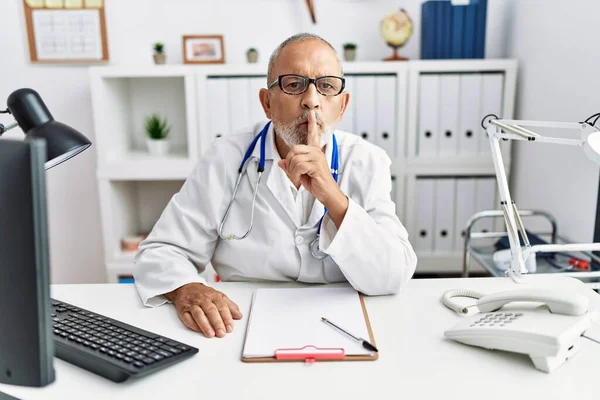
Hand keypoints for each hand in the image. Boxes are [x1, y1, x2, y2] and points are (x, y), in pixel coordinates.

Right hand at [165, 283, 241, 337]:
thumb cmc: (203, 293)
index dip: (227, 318)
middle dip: (217, 323)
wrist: (186, 287)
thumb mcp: (218, 296)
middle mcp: (203, 300)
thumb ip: (229, 306)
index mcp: (214, 296)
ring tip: (211, 334)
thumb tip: (239, 315)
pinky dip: (193, 325)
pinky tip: (199, 330)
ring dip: (205, 325)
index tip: (230, 327)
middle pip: (211, 311)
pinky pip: (187, 318)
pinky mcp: (183, 310)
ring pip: (199, 314)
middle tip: (222, 333)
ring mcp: (192, 304)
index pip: (222, 306)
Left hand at [278, 110, 348, 225]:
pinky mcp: (316, 165)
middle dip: (289, 163)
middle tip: (294, 174)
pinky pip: (298, 166)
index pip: (313, 135)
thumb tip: (280, 163)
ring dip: (292, 172)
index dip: (312, 124)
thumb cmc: (316, 183)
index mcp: (314, 152)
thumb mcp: (300, 174)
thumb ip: (290, 167)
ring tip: (298, 178)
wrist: (327, 193)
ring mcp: (317, 158)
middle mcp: (316, 152)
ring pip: (294, 159)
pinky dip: (295, 175)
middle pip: (294, 150)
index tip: (311, 113)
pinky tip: (299, 180)